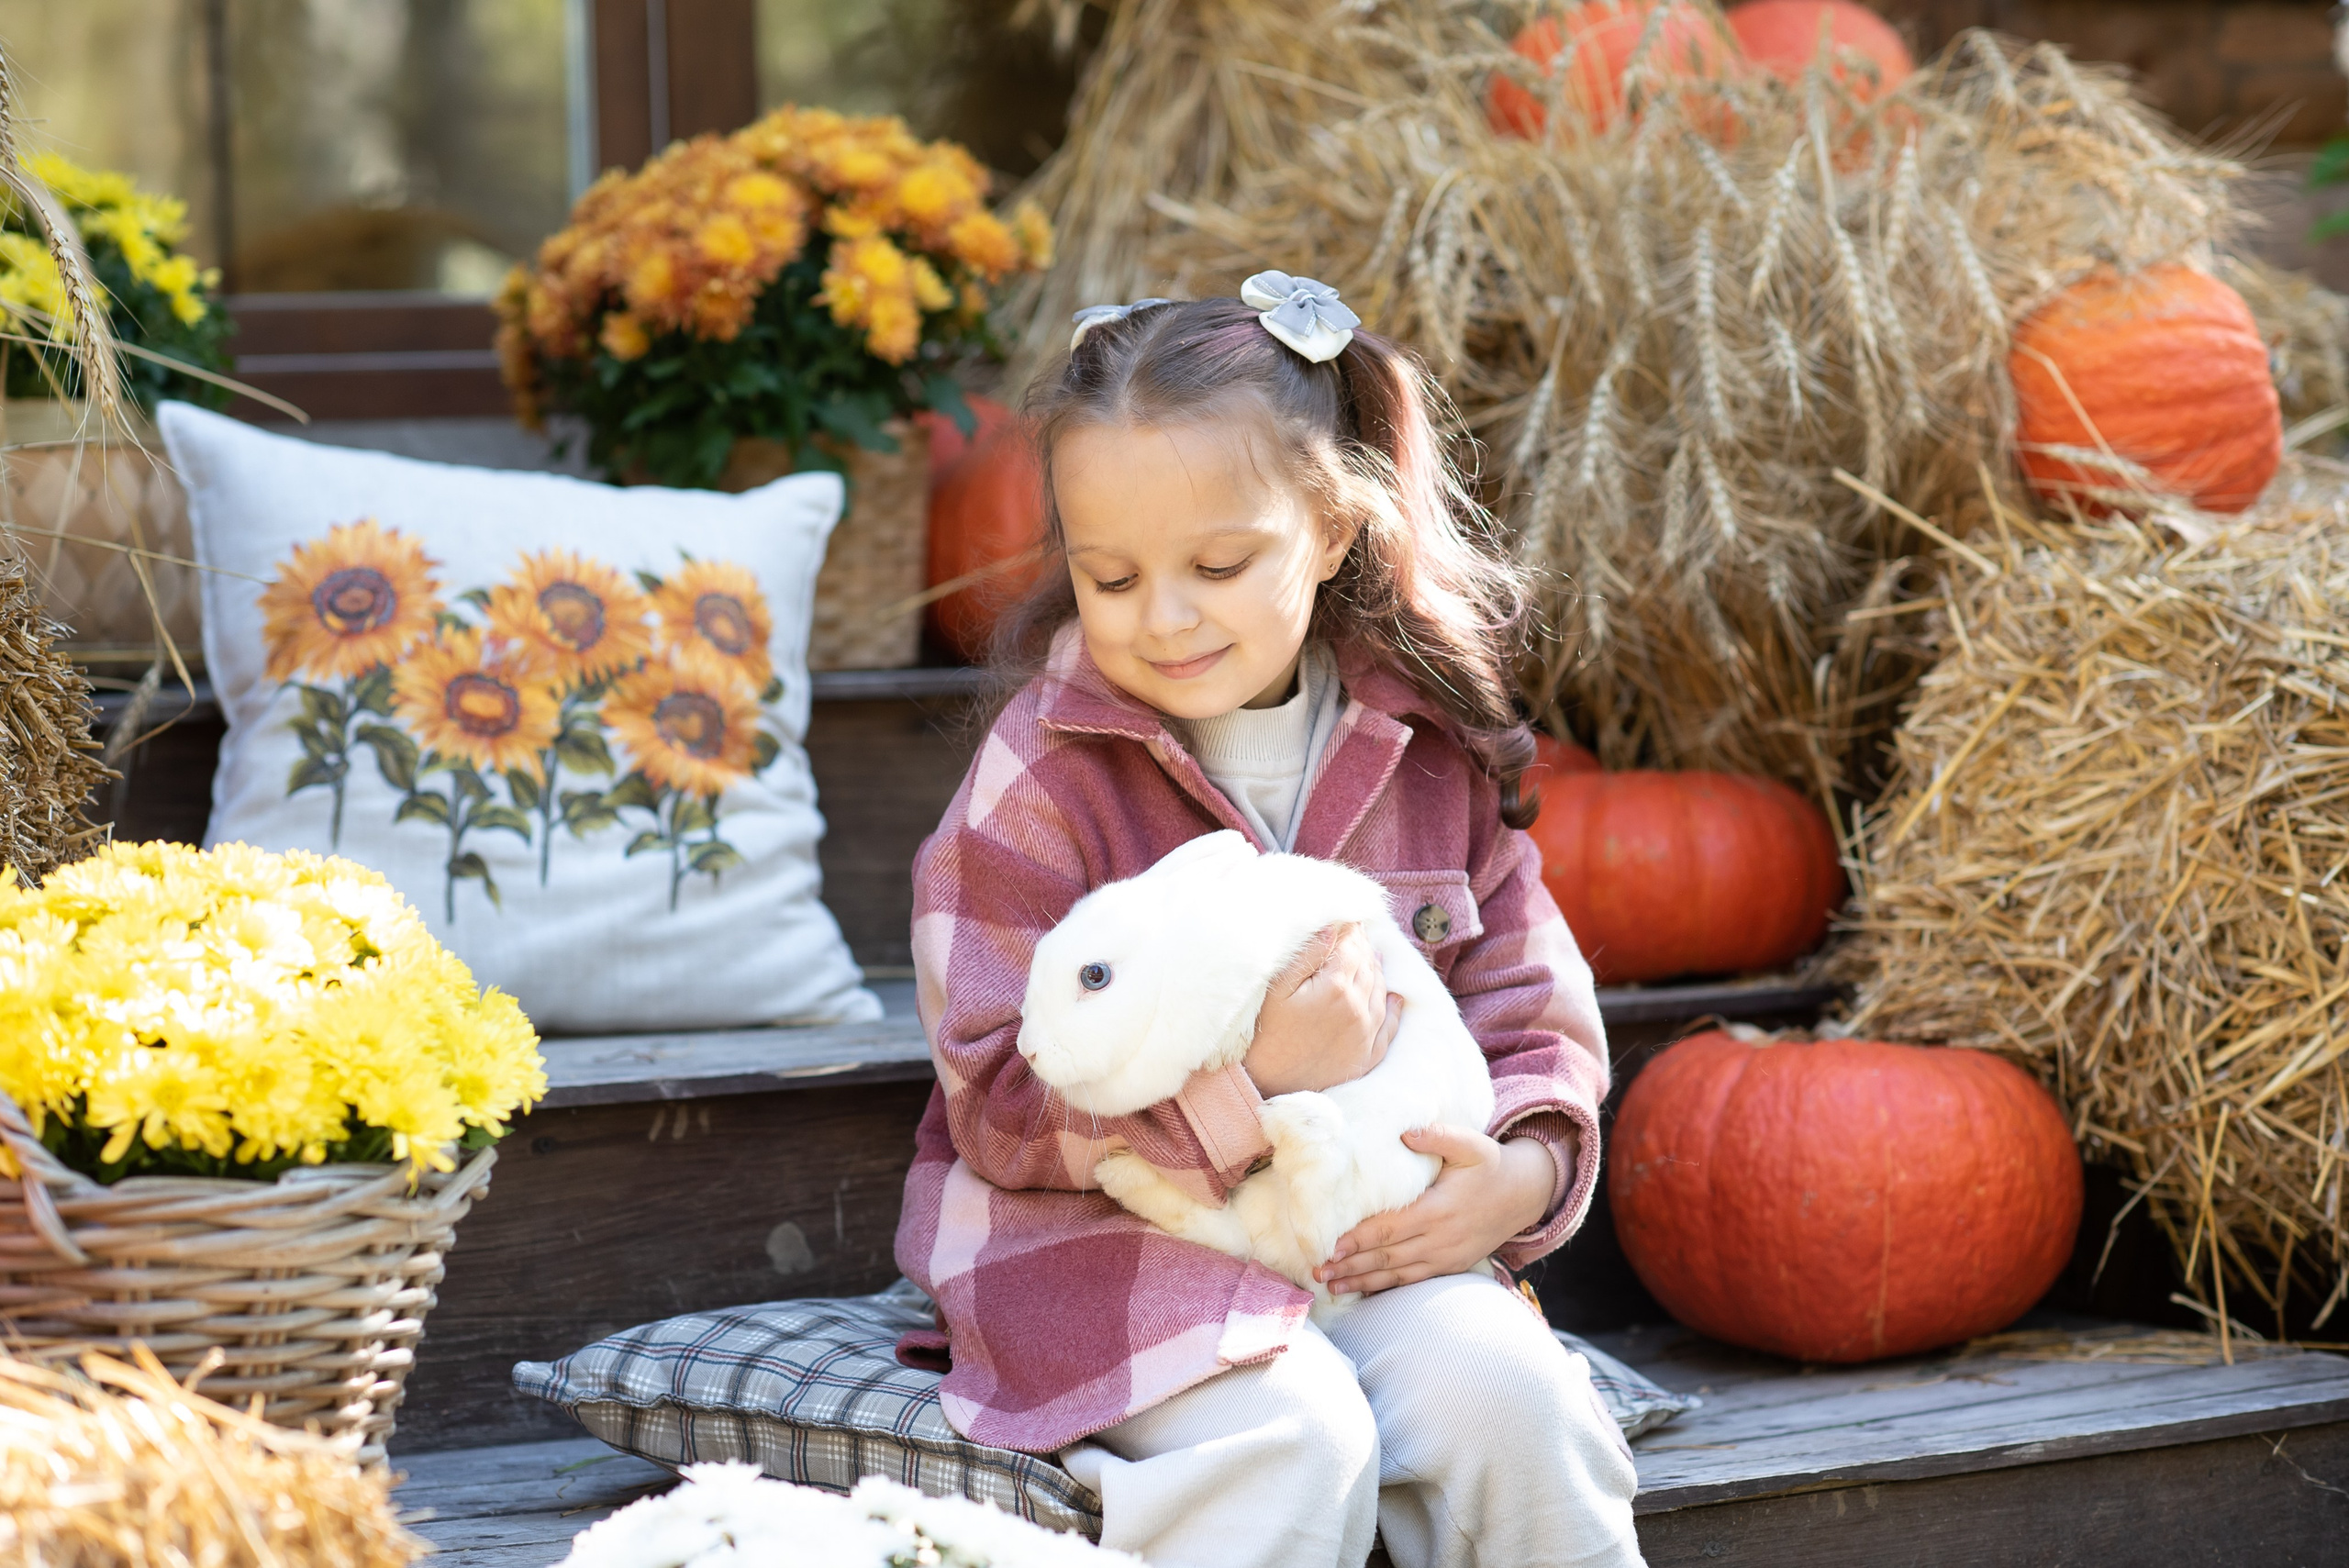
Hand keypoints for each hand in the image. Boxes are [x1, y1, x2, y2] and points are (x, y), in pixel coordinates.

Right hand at [1244, 924, 1395, 1096]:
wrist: (1265, 1088)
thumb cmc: (1263, 1035)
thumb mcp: (1276, 989)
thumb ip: (1307, 956)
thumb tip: (1332, 928)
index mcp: (1336, 988)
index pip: (1352, 946)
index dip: (1349, 928)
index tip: (1345, 917)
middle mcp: (1359, 1009)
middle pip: (1368, 965)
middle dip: (1362, 945)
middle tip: (1356, 932)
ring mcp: (1366, 1035)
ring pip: (1380, 990)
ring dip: (1376, 969)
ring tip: (1370, 955)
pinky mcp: (1367, 1056)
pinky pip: (1389, 1026)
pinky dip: (1393, 1007)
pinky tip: (1393, 997)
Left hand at [1314, 1128, 1562, 1296]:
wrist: (1524, 1195)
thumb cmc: (1489, 1166)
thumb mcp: (1470, 1144)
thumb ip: (1437, 1137)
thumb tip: (1405, 1134)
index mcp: (1439, 1209)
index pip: (1392, 1227)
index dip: (1361, 1239)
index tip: (1332, 1246)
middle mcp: (1441, 1238)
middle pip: (1388, 1255)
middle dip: (1351, 1265)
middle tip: (1318, 1273)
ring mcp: (1446, 1256)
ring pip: (1398, 1273)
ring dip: (1363, 1281)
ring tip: (1331, 1287)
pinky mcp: (1451, 1265)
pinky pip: (1414, 1281)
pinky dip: (1387, 1287)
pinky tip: (1363, 1290)